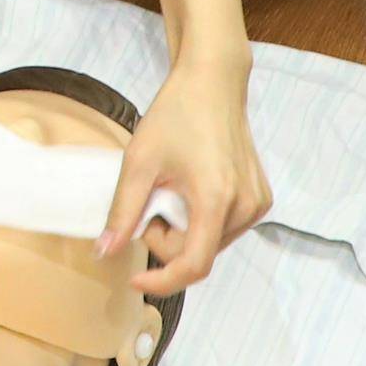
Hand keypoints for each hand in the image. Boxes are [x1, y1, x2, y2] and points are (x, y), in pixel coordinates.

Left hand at [110, 61, 267, 293]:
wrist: (212, 83)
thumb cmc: (176, 115)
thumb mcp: (139, 161)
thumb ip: (123, 211)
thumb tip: (105, 252)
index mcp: (217, 198)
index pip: (193, 265)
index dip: (163, 281)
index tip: (136, 279)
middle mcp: (245, 206)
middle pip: (197, 253)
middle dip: (166, 238)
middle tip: (152, 197)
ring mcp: (257, 204)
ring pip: (210, 244)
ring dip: (183, 229)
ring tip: (174, 188)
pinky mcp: (260, 199)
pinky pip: (223, 229)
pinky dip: (201, 220)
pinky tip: (193, 188)